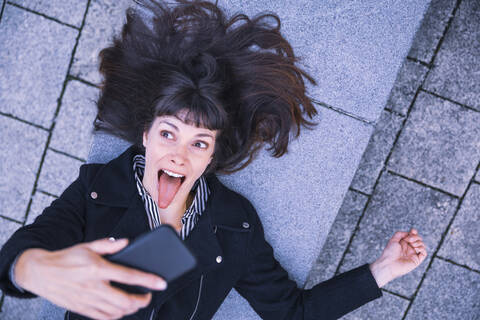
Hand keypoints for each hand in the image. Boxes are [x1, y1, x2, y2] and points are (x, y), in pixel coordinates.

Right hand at [14, 238, 167, 319]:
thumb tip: (126, 242)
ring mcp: (87, 300)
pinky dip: (116, 316)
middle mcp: (94, 286)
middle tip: (148, 296)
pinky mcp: (81, 309)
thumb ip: (109, 245)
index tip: (161, 283)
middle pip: (125, 300)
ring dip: (130, 309)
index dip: (148, 280)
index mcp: (98, 268)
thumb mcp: (88, 246)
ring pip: (116, 312)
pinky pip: (103, 318)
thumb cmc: (66, 258)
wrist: (41, 272)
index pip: (129, 276)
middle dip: (142, 301)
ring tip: (136, 302)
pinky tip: (120, 310)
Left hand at [369, 228, 426, 287]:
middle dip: (416, 237)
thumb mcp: (393, 240)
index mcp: (403, 243)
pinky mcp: (416, 260)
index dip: (414, 232)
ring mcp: (413, 254)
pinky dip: (422, 248)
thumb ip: (400, 234)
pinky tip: (416, 248)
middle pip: (418, 239)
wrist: (389, 264)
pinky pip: (424, 253)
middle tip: (409, 240)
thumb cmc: (389, 253)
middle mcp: (409, 248)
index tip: (412, 231)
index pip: (412, 236)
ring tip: (412, 245)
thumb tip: (409, 233)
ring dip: (418, 242)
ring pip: (422, 245)